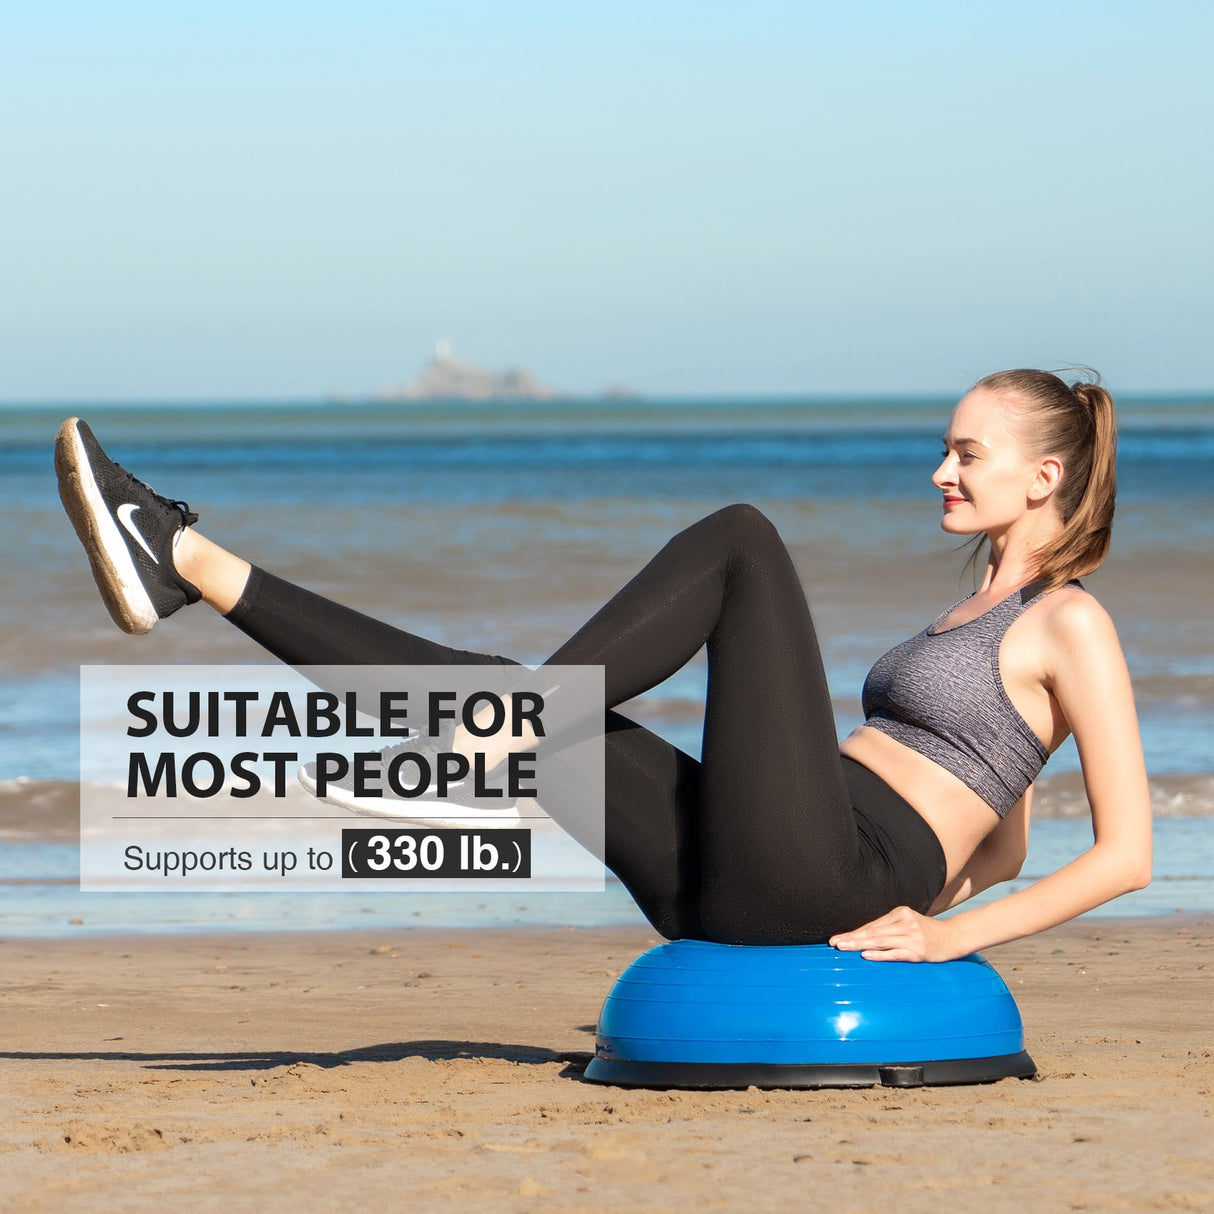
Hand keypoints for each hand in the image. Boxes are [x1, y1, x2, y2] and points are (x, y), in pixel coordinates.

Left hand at [828, 906, 966, 962]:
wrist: (954, 937)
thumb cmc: (927, 931)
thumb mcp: (909, 922)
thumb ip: (889, 927)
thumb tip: (864, 937)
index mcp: (900, 913)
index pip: (872, 925)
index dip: (854, 932)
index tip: (837, 938)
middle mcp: (905, 923)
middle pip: (873, 932)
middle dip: (851, 938)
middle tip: (834, 943)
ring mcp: (912, 937)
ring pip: (880, 941)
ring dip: (859, 945)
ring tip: (843, 947)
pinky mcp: (918, 952)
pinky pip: (895, 953)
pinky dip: (879, 955)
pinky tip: (866, 955)